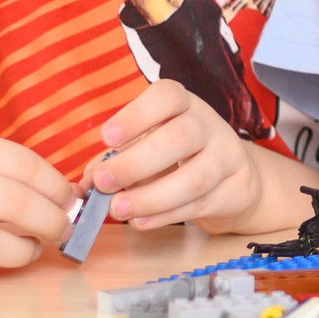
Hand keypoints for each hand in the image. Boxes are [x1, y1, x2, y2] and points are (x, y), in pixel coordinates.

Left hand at [94, 80, 266, 231]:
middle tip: (104, 182)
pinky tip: (140, 220)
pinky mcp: (235, 189)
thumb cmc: (178, 155)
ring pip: (194, 178)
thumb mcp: (147, 145)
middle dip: (135, 163)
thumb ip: (115, 160)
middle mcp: (209, 125)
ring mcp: (227, 157)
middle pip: (179, 138)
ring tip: (118, 209)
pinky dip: (165, 216)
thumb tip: (84, 185)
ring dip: (150, 197)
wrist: (233, 175)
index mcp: (184, 104)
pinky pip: (199, 205)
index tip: (107, 138)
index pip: (167, 97)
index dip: (136, 115)